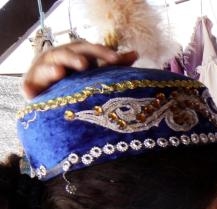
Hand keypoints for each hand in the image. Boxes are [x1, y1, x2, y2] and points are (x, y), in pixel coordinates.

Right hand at [22, 42, 137, 97]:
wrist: (55, 98)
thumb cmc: (80, 81)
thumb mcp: (96, 72)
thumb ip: (113, 64)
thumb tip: (135, 54)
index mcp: (76, 54)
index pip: (89, 49)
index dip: (101, 52)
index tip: (116, 59)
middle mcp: (58, 58)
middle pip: (66, 53)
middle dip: (74, 57)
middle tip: (83, 64)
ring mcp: (43, 70)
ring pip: (46, 67)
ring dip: (52, 69)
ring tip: (59, 72)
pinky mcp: (31, 86)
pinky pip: (29, 87)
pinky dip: (29, 89)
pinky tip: (30, 93)